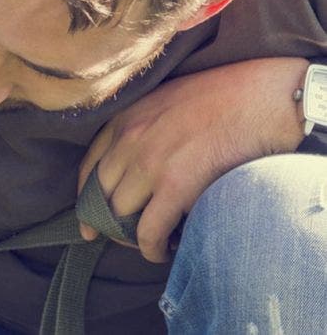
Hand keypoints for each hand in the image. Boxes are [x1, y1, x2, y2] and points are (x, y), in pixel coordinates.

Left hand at [78, 57, 307, 262]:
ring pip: (120, 216)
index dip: (85, 199)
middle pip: (101, 195)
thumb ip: (145, 128)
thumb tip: (137, 166)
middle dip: (107, 223)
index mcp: (125, 118)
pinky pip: (148, 231)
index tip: (87, 220)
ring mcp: (149, 163)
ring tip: (149, 244)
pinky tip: (163, 252)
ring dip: (131, 237)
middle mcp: (129, 140)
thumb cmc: (224, 97)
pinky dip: (151, 248)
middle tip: (123, 239)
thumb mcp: (166, 101)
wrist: (263, 97)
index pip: (89, 167)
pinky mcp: (176, 186)